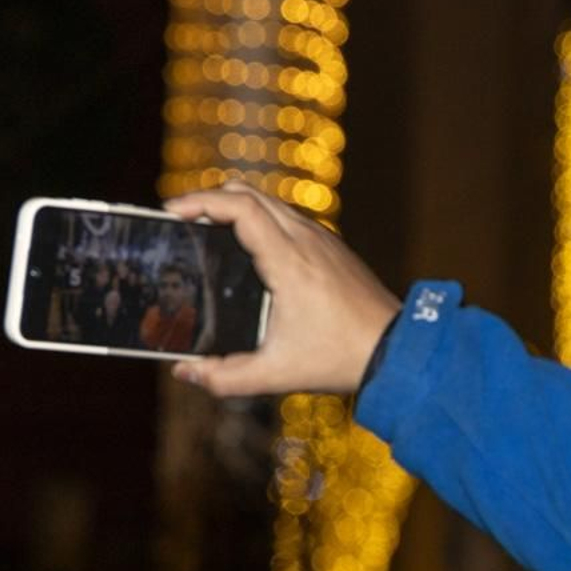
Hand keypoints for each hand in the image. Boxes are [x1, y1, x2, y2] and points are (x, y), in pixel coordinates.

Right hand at [162, 182, 400, 395]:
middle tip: (181, 219)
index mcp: (289, 260)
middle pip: (251, 193)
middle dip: (210, 198)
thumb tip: (185, 372)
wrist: (399, 351)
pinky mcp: (334, 248)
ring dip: (237, 207)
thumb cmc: (340, 358)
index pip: (240, 207)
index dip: (200, 201)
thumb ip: (224, 377)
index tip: (172, 211)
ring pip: (272, 203)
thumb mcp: (276, 374)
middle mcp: (307, 240)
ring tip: (207, 231)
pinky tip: (249, 249)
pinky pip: (290, 219)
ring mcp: (324, 240)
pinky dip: (261, 219)